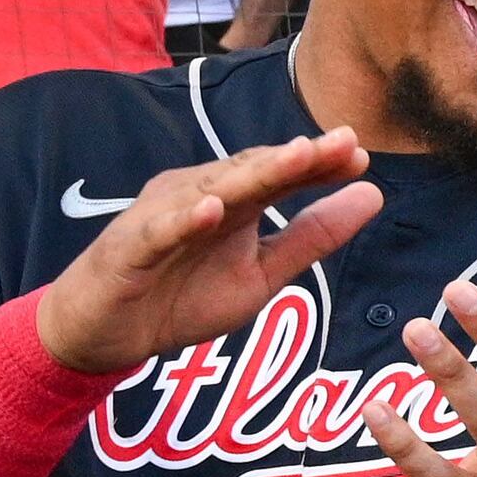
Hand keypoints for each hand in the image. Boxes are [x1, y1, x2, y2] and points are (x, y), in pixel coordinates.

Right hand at [31, 132, 387, 377]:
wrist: (103, 335)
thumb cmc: (179, 298)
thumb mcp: (261, 274)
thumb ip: (312, 237)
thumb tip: (374, 195)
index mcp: (231, 202)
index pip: (279, 176)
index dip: (318, 165)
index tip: (361, 156)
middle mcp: (197, 196)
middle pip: (250, 172)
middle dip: (295, 158)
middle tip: (341, 141)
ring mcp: (160, 217)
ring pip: (210, 191)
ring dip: (252, 174)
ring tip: (296, 158)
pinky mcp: (129, 248)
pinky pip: (159, 231)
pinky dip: (185, 220)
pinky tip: (212, 210)